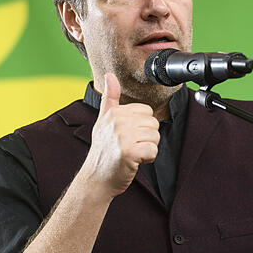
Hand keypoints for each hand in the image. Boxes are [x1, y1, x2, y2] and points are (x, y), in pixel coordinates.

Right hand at [80, 73, 159, 197]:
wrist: (96, 178)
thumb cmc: (103, 150)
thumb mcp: (103, 120)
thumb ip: (109, 97)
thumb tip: (109, 75)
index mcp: (114, 112)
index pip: (146, 111)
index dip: (141, 126)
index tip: (128, 135)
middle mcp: (117, 122)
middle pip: (153, 123)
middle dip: (146, 137)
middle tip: (130, 146)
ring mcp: (122, 136)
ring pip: (155, 137)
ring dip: (147, 148)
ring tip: (131, 153)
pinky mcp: (129, 152)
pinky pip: (153, 150)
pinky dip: (147, 159)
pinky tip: (134, 161)